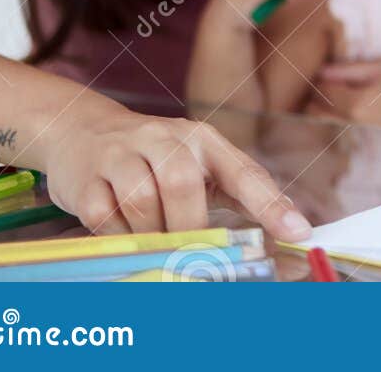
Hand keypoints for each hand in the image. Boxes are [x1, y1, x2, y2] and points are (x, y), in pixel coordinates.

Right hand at [41, 104, 312, 241]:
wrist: (83, 130)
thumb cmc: (156, 158)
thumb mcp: (200, 165)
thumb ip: (237, 197)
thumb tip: (281, 238)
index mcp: (204, 139)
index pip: (245, 172)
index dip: (272, 206)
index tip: (297, 233)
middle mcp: (165, 139)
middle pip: (183, 185)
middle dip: (189, 226)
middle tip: (191, 250)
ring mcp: (121, 154)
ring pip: (141, 201)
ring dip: (151, 233)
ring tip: (155, 238)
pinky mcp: (86, 177)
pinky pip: (103, 215)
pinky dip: (118, 235)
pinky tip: (124, 231)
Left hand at [317, 59, 380, 138]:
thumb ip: (351, 71)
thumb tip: (321, 72)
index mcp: (359, 105)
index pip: (319, 92)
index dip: (321, 80)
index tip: (328, 74)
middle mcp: (358, 130)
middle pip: (315, 115)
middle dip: (318, 100)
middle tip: (333, 88)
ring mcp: (366, 146)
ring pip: (330, 130)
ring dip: (330, 117)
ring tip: (346, 103)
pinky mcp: (375, 156)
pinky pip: (349, 141)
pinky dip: (347, 131)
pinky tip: (362, 120)